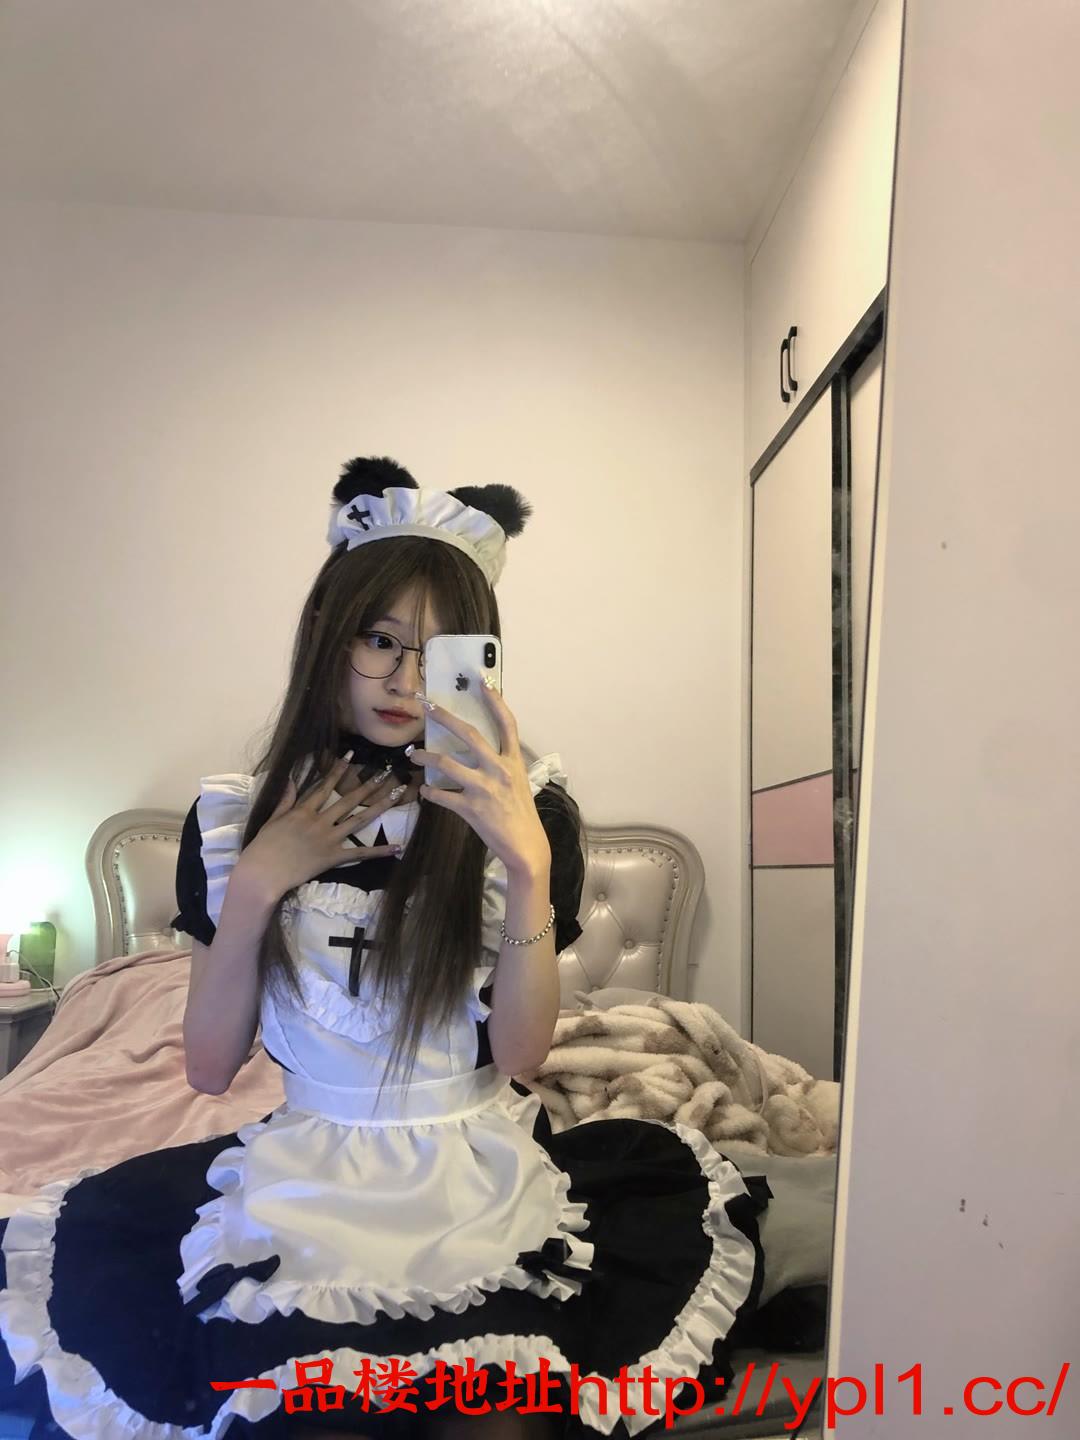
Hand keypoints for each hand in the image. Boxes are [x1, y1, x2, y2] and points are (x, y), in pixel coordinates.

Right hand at [236, 756, 404, 901]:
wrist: (263, 873)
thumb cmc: (263, 847)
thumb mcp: (272, 819)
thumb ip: (285, 800)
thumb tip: (291, 779)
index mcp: (303, 811)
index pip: (325, 786)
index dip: (338, 770)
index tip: (350, 756)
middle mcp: (319, 821)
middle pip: (349, 800)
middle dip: (368, 785)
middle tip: (386, 774)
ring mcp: (328, 839)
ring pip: (359, 820)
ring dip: (379, 807)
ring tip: (396, 796)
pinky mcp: (333, 857)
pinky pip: (360, 854)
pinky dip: (379, 851)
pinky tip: (397, 847)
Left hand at [407, 683, 551, 877]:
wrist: (526, 846)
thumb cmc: (522, 815)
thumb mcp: (519, 783)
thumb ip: (501, 766)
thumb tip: (478, 754)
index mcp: (513, 761)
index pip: (507, 723)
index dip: (495, 700)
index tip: (482, 680)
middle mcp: (499, 769)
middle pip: (468, 733)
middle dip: (444, 717)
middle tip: (426, 706)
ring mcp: (483, 788)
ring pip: (445, 762)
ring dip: (424, 756)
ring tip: (412, 754)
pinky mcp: (470, 808)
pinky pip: (441, 795)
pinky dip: (430, 792)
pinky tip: (425, 790)